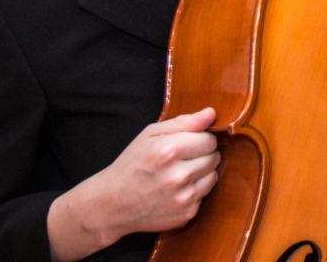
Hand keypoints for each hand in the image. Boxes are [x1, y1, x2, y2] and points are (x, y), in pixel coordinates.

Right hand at [46, 108, 219, 260]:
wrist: (113, 204)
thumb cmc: (132, 164)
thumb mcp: (150, 135)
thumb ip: (183, 122)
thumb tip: (211, 113)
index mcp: (169, 151)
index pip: (209, 139)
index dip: (199, 139)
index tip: (187, 144)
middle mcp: (178, 176)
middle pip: (214, 157)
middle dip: (202, 155)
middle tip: (181, 160)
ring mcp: (183, 198)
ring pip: (213, 176)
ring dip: (201, 173)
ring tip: (179, 174)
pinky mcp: (187, 214)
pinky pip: (204, 195)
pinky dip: (194, 191)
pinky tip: (176, 190)